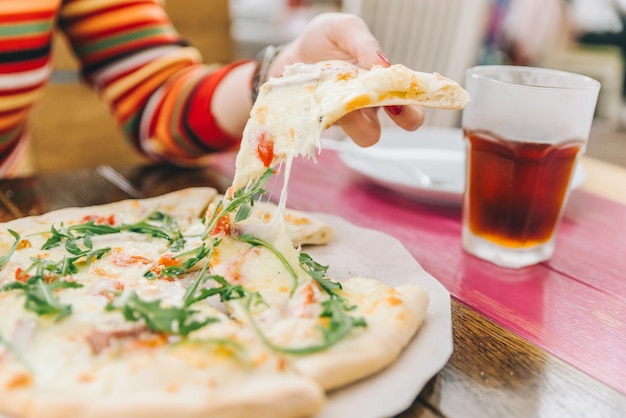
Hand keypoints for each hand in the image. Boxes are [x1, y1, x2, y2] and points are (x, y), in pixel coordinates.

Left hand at [269, 13, 424, 146]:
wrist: (290, 52)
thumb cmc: (323, 40)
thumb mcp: (345, 29)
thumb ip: (364, 42)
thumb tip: (383, 63)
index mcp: (381, 88)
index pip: (409, 110)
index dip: (411, 113)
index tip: (399, 101)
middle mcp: (362, 109)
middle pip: (374, 134)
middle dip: (369, 125)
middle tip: (365, 101)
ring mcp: (336, 118)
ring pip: (344, 134)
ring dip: (345, 116)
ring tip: (331, 92)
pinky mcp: (313, 122)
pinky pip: (318, 127)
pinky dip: (315, 111)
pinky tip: (308, 92)